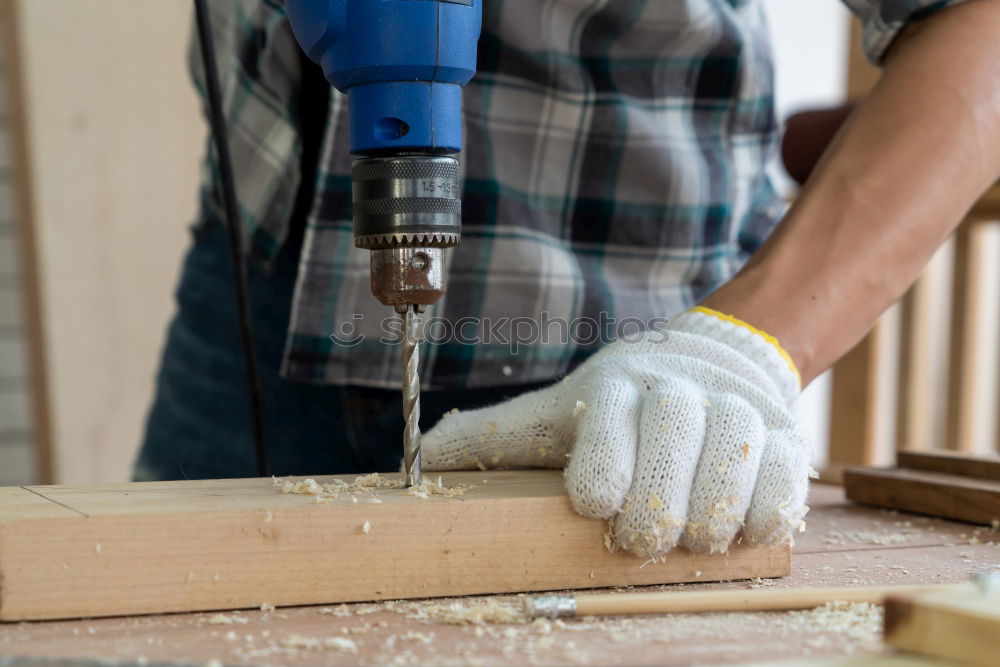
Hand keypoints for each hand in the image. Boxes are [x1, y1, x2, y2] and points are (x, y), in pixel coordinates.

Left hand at [422, 308, 812, 557]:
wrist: (711, 360)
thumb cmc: (619, 405)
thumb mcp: (555, 415)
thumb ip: (496, 437)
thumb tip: (421, 459)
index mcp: (614, 385)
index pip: (609, 427)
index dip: (603, 475)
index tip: (594, 507)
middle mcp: (677, 388)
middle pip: (676, 443)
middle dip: (655, 509)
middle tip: (640, 539)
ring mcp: (735, 407)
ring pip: (734, 461)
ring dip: (708, 517)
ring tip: (688, 538)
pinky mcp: (782, 432)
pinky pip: (784, 477)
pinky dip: (760, 514)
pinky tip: (734, 528)